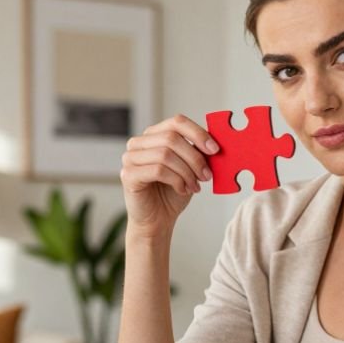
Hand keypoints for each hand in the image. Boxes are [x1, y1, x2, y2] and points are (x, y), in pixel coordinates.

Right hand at [120, 114, 218, 237]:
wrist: (157, 220)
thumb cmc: (172, 193)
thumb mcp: (189, 168)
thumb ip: (197, 152)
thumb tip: (214, 142)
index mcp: (154, 135)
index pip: (177, 122)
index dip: (198, 133)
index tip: (215, 150)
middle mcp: (138, 143)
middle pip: (172, 138)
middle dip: (194, 157)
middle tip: (207, 175)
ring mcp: (130, 158)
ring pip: (165, 154)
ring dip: (187, 172)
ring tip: (194, 186)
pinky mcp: (128, 175)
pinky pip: (158, 170)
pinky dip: (176, 181)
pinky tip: (182, 190)